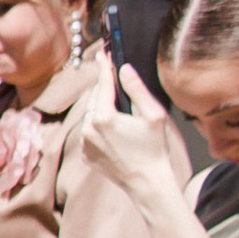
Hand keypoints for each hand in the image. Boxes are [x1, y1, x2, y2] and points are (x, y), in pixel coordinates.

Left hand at [81, 64, 188, 210]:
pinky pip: (88, 132)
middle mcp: (88, 129)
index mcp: (104, 117)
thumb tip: (124, 69)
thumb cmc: (154, 148)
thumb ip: (137, 89)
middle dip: (104, 89)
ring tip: (117, 108)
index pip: (102, 84)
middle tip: (114, 80)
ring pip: (89, 115)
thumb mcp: (153, 115)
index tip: (101, 53)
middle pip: (94, 99)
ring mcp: (84, 143)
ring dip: (100, 107)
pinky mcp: (85, 154)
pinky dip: (97, 126)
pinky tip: (113, 130)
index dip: (103, 67)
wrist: (146, 183)